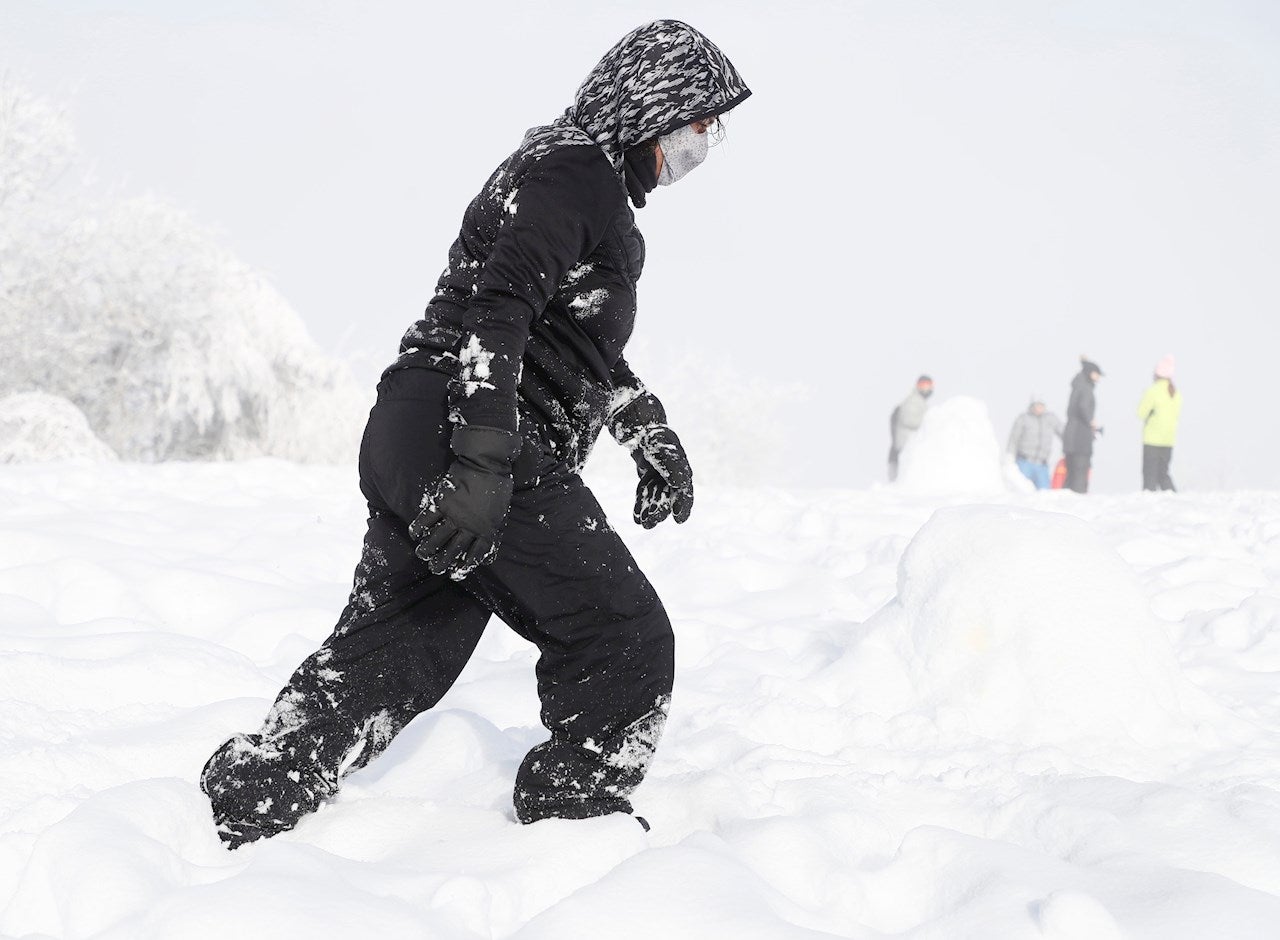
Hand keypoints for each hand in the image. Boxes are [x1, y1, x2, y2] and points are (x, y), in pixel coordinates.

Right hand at [410, 426, 521, 579]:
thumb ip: (492, 535)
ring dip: (427, 549)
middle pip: (453, 551)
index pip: (474, 555)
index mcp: (486, 531)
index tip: (456, 573)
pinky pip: (427, 519)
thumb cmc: (497, 489)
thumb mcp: (501, 515)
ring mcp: (454, 515)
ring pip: (437, 538)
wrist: (488, 464)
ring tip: (422, 554)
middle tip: (435, 568)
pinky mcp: (442, 502)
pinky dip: (418, 527)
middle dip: (442, 563)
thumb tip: (488, 555)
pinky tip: (414, 534)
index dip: (464, 566)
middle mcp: (469, 526)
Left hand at [631, 425, 693, 528]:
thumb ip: (672, 467)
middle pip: (669, 498)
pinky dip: (642, 506)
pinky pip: (647, 496)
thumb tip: (680, 485)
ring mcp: (661, 479)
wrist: (642, 430)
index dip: (683, 505)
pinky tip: (637, 517)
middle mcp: (674, 477)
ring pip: (657, 499)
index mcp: (681, 470)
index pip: (685, 491)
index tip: (678, 519)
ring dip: (651, 512)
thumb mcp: (662, 450)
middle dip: (660, 513)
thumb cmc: (655, 439)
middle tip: (650, 525)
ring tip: (643, 525)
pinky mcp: (650, 480)